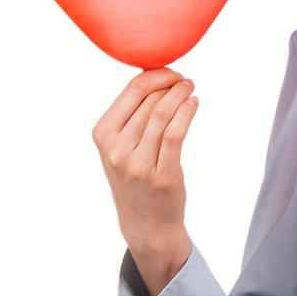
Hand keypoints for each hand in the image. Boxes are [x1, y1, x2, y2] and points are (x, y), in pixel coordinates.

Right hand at [92, 67, 197, 256]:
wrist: (145, 223)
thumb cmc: (135, 178)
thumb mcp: (120, 146)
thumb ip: (132, 115)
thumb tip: (154, 75)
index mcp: (103, 135)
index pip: (132, 91)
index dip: (156, 75)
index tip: (171, 72)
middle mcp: (116, 149)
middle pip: (149, 100)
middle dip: (171, 84)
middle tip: (185, 80)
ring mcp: (138, 164)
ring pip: (162, 114)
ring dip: (181, 95)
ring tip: (190, 87)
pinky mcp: (162, 175)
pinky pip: (175, 134)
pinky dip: (187, 113)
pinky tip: (194, 104)